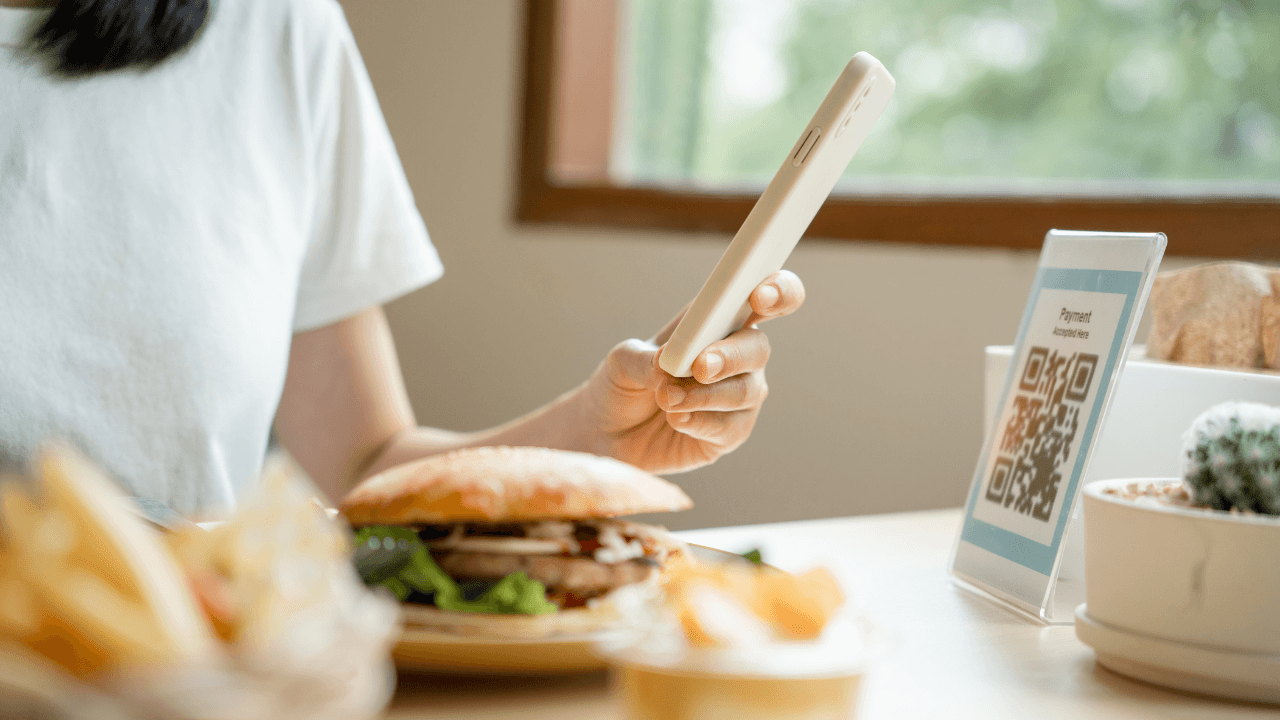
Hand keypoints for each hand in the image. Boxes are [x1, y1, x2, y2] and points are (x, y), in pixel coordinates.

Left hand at [582, 271, 804, 473]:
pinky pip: (731, 427)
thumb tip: (669, 360)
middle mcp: (737, 355)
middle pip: (758, 348)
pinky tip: (676, 420)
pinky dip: (700, 422)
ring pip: (745, 391)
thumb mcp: (622, 362)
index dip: (777, 291)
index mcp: (718, 320)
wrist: (610, 434)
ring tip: (667, 399)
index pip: (765, 297)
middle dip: (730, 356)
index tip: (761, 296)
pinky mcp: (732, 432)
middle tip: (700, 367)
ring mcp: (739, 395)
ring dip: (704, 395)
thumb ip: (646, 358)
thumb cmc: (623, 385)